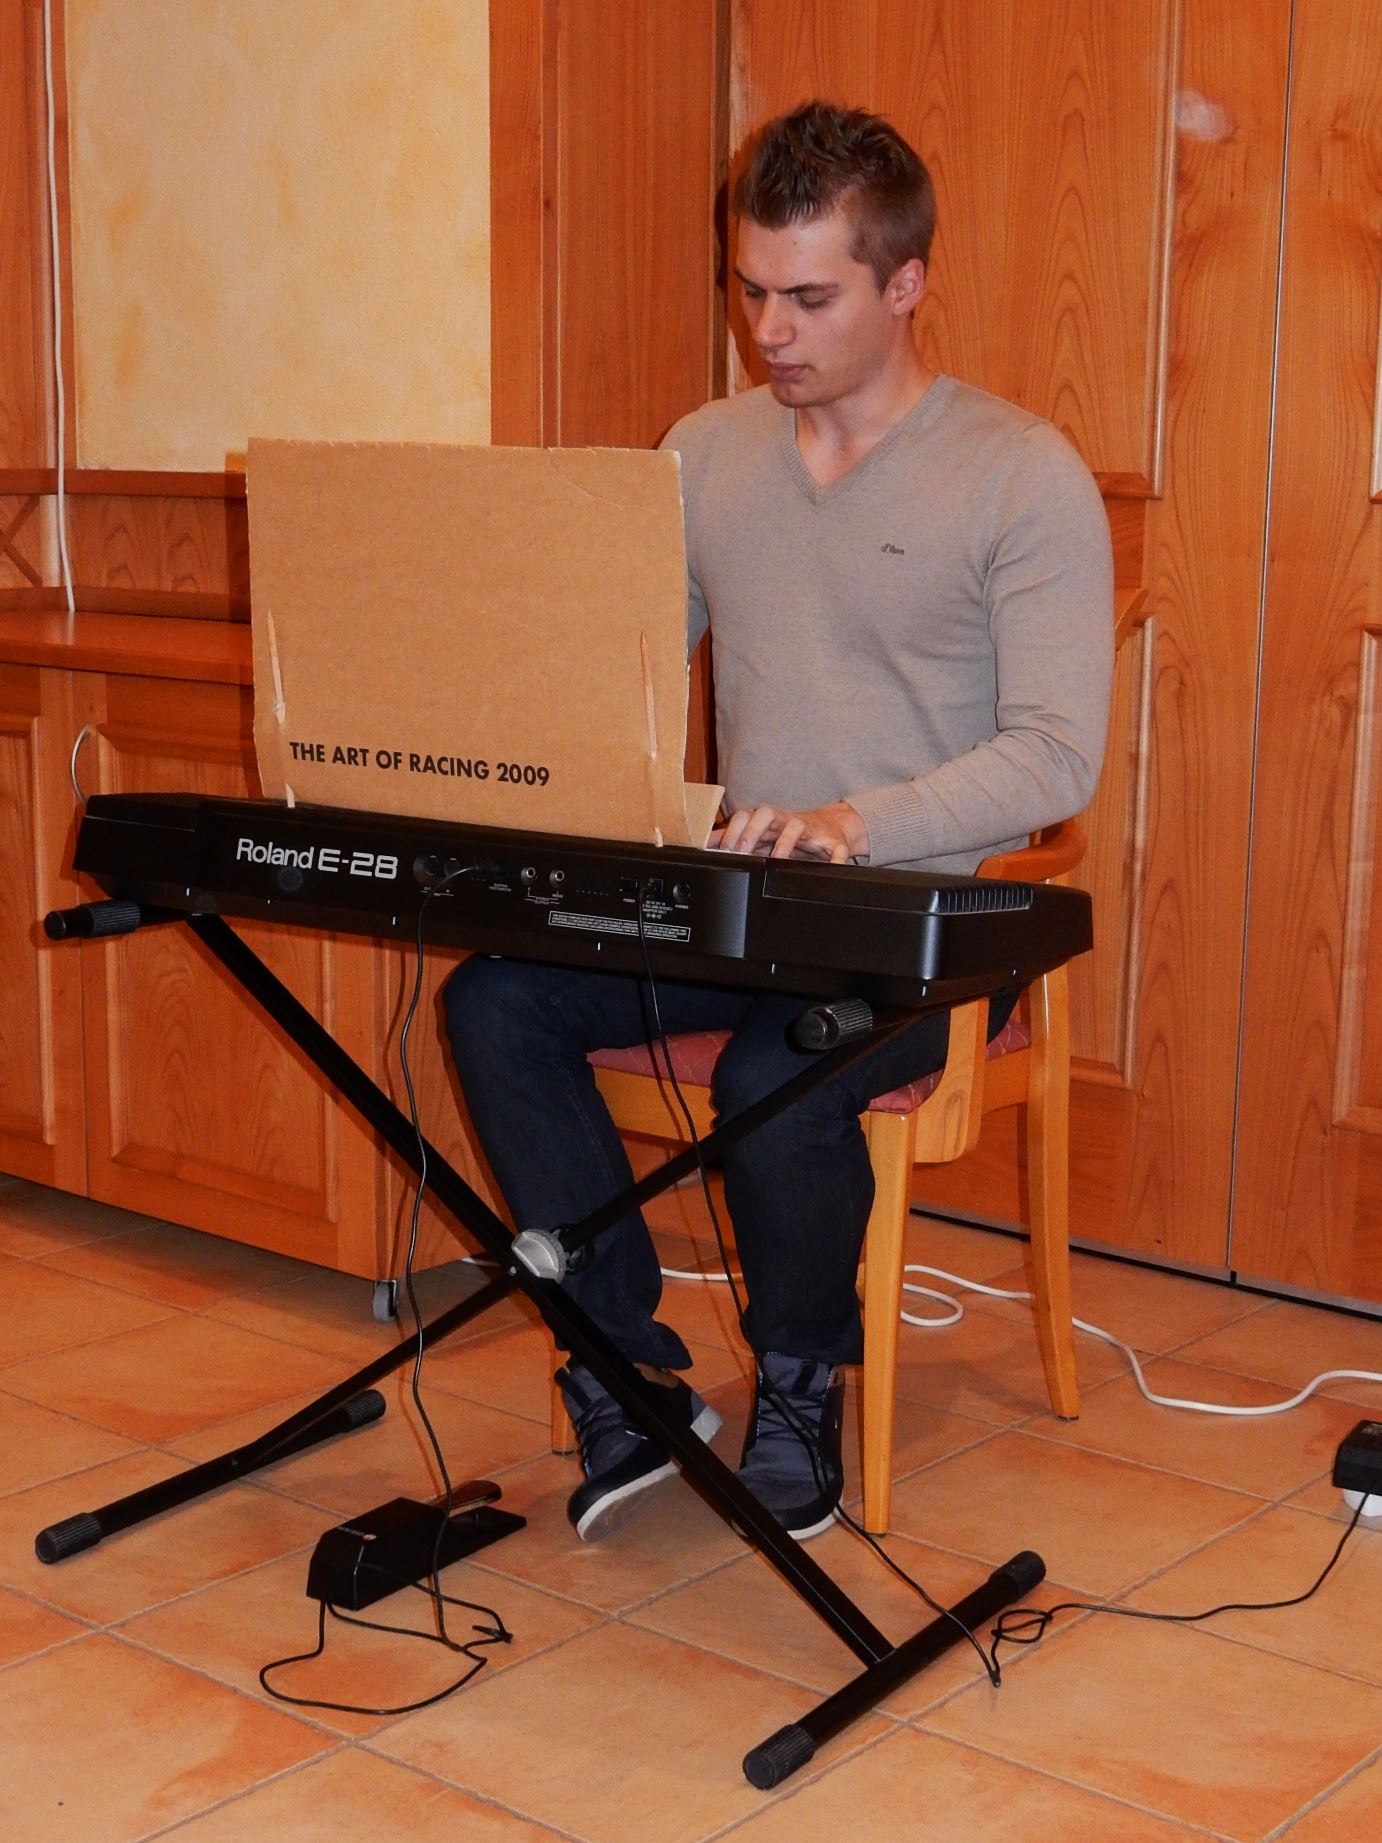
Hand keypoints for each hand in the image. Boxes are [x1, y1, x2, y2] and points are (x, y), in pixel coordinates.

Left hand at [710, 800, 869, 863]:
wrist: (829, 828)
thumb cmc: (788, 833)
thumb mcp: (759, 835)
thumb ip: (731, 838)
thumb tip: (703, 843)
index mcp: (765, 820)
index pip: (744, 816)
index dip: (732, 831)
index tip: (723, 851)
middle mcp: (784, 821)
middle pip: (765, 814)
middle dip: (752, 832)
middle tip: (743, 852)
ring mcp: (808, 829)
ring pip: (796, 826)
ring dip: (786, 842)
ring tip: (778, 859)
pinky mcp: (831, 841)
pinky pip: (835, 848)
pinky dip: (835, 857)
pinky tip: (832, 867)